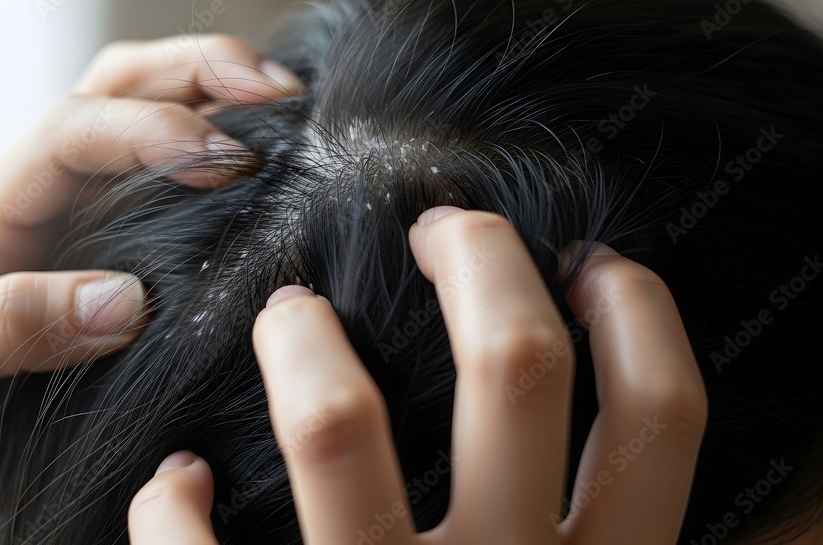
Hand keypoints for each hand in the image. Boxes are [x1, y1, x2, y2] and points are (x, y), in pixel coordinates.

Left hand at [0, 34, 302, 543]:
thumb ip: (2, 330)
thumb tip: (123, 301)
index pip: (71, 134)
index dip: (152, 131)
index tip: (226, 164)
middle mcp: (41, 202)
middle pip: (116, 91)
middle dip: (198, 73)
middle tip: (277, 94)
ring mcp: (84, 226)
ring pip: (149, 118)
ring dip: (218, 96)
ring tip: (290, 112)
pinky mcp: (120, 258)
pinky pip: (176, 188)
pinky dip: (225, 155)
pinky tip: (272, 174)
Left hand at [127, 206, 707, 543]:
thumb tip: (666, 466)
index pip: (661, 419)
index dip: (639, 316)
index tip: (594, 261)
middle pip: (516, 369)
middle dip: (481, 264)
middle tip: (441, 227)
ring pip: (342, 424)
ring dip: (306, 343)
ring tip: (290, 311)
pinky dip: (177, 506)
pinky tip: (179, 481)